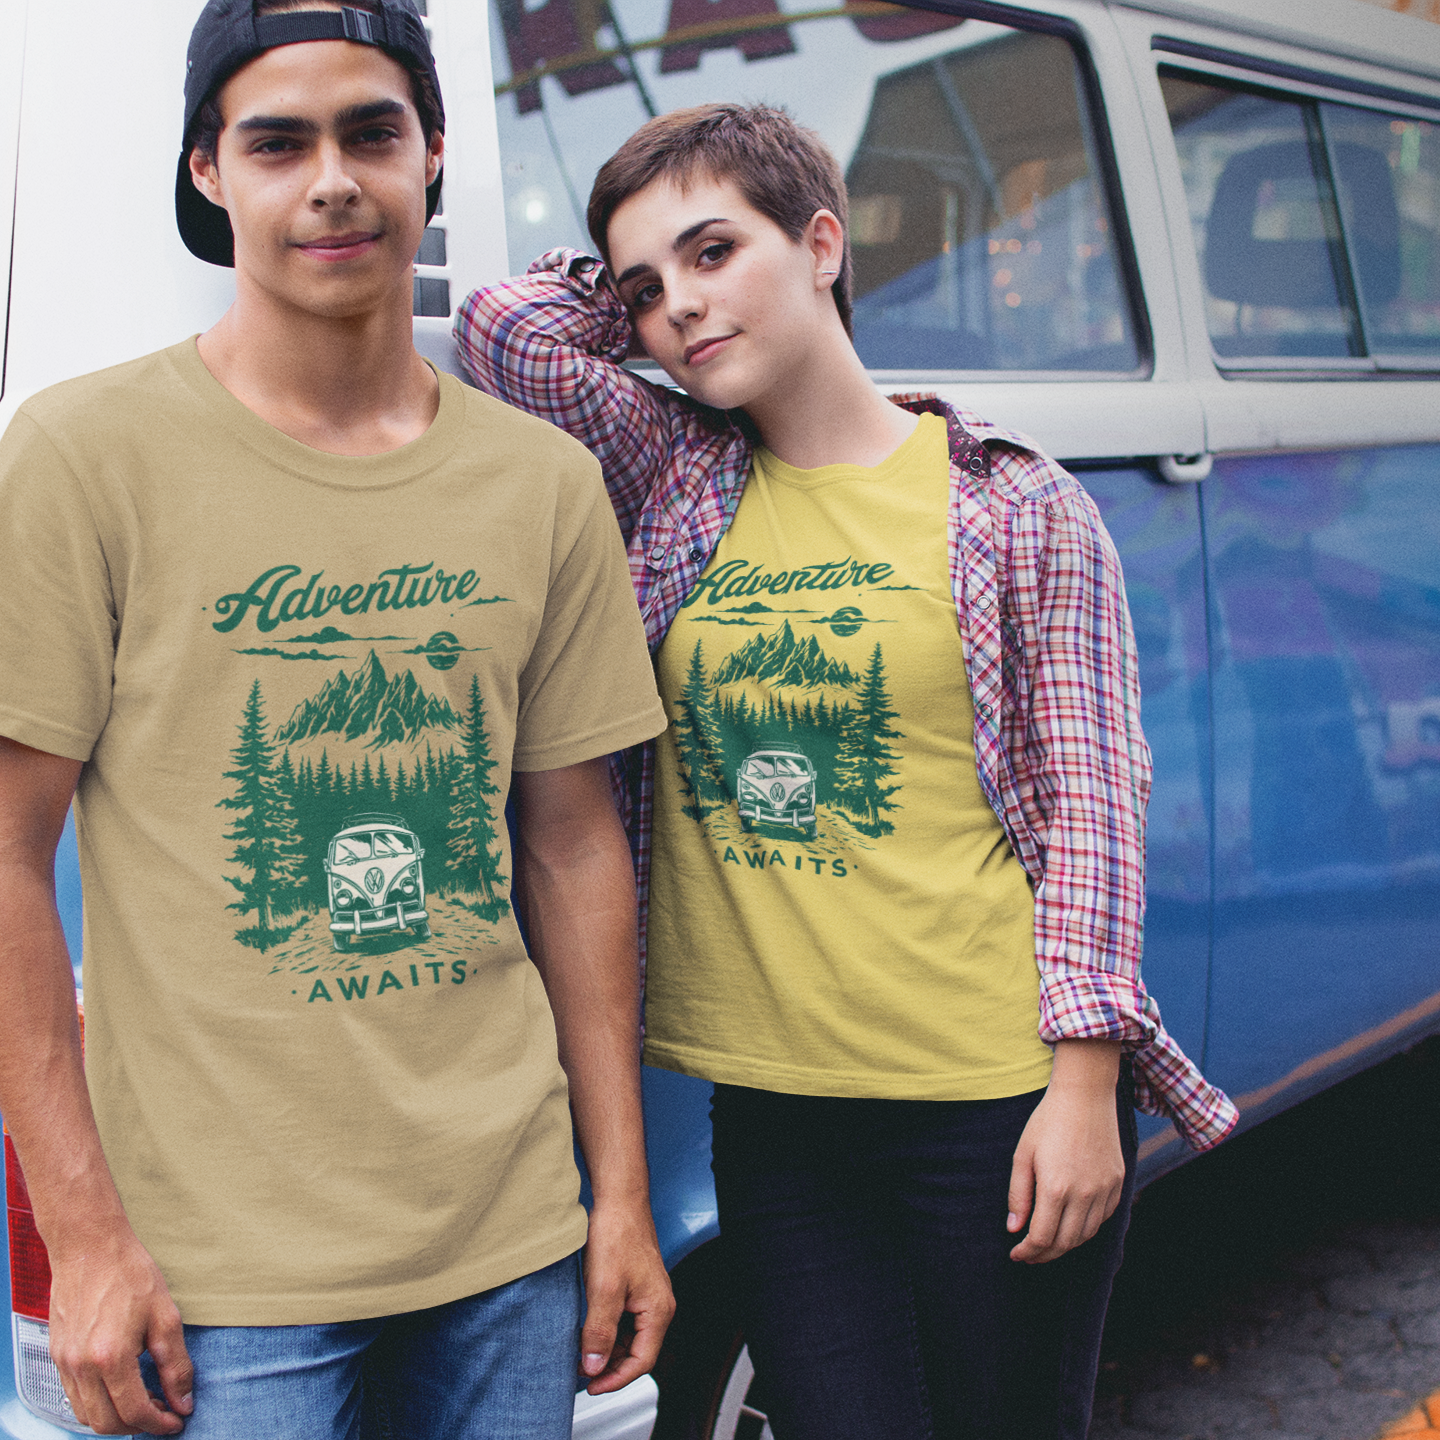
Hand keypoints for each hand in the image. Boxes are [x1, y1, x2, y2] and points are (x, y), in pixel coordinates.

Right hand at [47, 1225, 192, 1434]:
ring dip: (115, 1418)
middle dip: (137, 1426)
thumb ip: (176, 1364)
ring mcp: (65, 1363)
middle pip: (106, 1423)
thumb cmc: (129, 1274)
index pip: (134, 1412)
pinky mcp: (58, 1356)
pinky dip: (97, 1403)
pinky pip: (74, 1397)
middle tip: (163, 1413)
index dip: (159, 1423)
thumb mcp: (165, 1316)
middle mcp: (81, 1367)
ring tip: (144, 1400)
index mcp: (110, 1358)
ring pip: (86, 1415)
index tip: (177, 1421)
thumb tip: (183, 1401)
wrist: (90, 1247)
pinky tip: (120, 1387)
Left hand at [579, 1197, 675, 1394]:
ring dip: (607, 1349)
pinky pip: (625, 1319)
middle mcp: (658, 1305)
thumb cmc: (618, 1235)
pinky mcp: (636, 1285)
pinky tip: (588, 1329)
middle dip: (610, 1366)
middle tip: (582, 1373)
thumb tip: (594, 1366)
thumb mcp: (603, 1289)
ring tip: (581, 1353)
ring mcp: (647, 1295)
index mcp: (658, 1310)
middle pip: (637, 1352)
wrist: (619, 1200)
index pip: (642, 1361)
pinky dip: (608, 1330)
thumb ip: (599, 1332)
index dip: (616, 1379)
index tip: (592, 1386)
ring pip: (630, 1336)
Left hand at [1006, 1040, 1124, 1264]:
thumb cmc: (1047, 1121)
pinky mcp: (1117, 1182)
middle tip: (1030, 1255)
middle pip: (1065, 1242)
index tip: (1016, 1255)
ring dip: (1066, 1244)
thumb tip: (1014, 1228)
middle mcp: (1084, 1195)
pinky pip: (1103, 1217)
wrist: (1085, 1095)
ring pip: (1086, 1234)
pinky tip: (1072, 1223)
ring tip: (1049, 1242)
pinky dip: (1087, 1227)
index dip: (1027, 1252)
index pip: (1041, 1238)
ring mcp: (1104, 1190)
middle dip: (1045, 1254)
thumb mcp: (1023, 1154)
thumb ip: (1018, 1194)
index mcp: (1056, 1188)